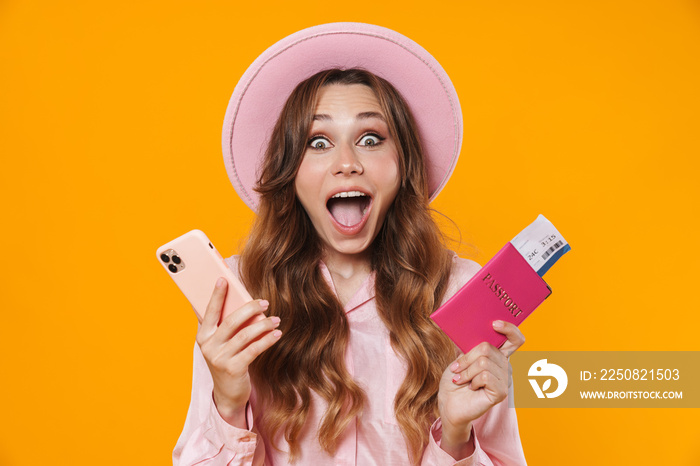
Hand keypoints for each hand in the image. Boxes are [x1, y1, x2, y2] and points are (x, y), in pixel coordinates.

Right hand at [196, 278, 282, 427]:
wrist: (227, 394)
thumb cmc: (227, 360)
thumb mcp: (220, 343)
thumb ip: (225, 326)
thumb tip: (242, 302)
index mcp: (202, 336)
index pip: (209, 311)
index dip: (216, 295)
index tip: (223, 279)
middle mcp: (208, 347)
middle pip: (231, 321)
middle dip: (250, 308)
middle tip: (265, 302)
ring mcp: (220, 359)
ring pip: (245, 335)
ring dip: (263, 325)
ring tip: (276, 319)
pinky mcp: (233, 369)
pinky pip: (253, 349)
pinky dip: (267, 340)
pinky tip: (277, 334)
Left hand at [437, 321, 524, 457]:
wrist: (449, 403)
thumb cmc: (455, 380)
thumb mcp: (461, 357)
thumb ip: (471, 345)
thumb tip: (469, 326)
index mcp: (498, 355)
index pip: (515, 339)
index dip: (509, 329)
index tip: (494, 323)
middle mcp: (505, 366)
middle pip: (488, 348)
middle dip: (467, 357)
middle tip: (456, 368)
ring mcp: (505, 379)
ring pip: (484, 362)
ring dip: (466, 371)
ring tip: (461, 379)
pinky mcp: (501, 392)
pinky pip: (485, 376)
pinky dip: (472, 380)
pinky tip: (471, 387)